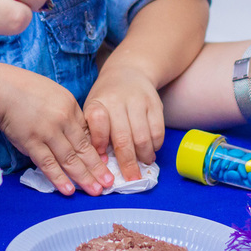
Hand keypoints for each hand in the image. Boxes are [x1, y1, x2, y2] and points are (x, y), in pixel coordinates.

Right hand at [0, 65, 112, 195]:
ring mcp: (47, 132)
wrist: (2, 90)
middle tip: (109, 183)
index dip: (97, 151)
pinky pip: (48, 164)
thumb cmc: (26, 90)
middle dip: (97, 168)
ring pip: (69, 159)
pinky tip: (69, 190)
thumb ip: (66, 112)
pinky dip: (59, 178)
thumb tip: (76, 133)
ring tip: (95, 190)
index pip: (87, 133)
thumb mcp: (54, 94)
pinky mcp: (31, 143)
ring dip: (83, 177)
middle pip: (83, 148)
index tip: (105, 164)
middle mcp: (62, 120)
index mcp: (70, 107)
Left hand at [82, 63, 163, 182]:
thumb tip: (100, 162)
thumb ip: (92, 132)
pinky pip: (158, 130)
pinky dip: (156, 145)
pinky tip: (151, 150)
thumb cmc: (106, 99)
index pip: (97, 122)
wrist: (128, 71)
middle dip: (127, 162)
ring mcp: (138, 101)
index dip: (100, 142)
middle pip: (123, 137)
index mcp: (97, 103)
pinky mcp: (155, 103)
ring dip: (144, 156)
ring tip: (143, 164)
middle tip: (131, 179)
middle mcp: (117, 100)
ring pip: (143, 136)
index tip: (103, 160)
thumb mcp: (92, 108)